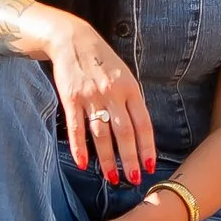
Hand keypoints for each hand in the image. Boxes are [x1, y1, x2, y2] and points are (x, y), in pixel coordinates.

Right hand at [46, 15, 155, 184]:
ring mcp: (91, 97)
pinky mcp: (71, 99)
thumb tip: (139, 132)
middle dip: (129, 159)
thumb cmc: (103, 61)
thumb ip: (131, 101)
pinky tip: (83, 163)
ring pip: (101, 134)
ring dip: (107, 159)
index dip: (146, 147)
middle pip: (124, 133)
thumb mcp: (125, 76)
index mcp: (130, 89)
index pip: (142, 124)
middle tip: (133, 179)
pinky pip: (76, 127)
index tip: (149, 166)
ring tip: (112, 178)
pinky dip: (79, 147)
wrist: (73, 40)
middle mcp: (112, 94)